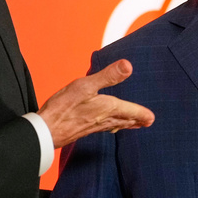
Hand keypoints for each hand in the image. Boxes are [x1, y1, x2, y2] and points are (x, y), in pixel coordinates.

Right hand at [38, 59, 154, 148]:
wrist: (46, 131)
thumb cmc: (63, 107)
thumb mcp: (85, 86)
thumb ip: (108, 76)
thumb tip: (128, 66)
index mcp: (107, 107)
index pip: (130, 111)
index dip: (141, 113)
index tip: (152, 118)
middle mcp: (103, 119)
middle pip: (125, 120)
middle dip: (137, 121)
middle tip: (148, 122)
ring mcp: (93, 126)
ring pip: (115, 125)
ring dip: (126, 124)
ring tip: (133, 125)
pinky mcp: (84, 130)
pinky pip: (104, 128)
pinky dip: (112, 127)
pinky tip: (107, 127)